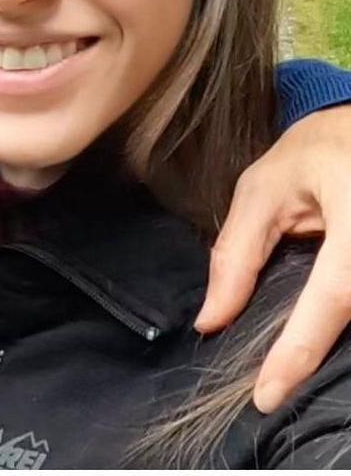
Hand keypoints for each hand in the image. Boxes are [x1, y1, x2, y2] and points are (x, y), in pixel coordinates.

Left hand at [194, 106, 350, 412]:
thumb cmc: (315, 153)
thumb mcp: (263, 189)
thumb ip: (237, 253)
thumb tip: (210, 320)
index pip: (333, 298)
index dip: (299, 351)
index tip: (266, 394)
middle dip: (310, 353)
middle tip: (269, 382)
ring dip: (327, 340)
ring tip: (284, 361)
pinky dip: (339, 321)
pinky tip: (308, 329)